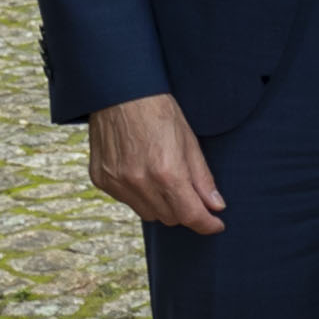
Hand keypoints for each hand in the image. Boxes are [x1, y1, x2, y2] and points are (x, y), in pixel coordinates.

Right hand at [86, 92, 225, 234]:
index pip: (190, 215)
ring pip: (148, 213)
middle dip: (185, 211)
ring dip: (162, 206)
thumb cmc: (159, 112)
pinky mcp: (101, 180)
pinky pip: (126, 201)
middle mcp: (139, 183)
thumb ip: (202, 178)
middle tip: (192, 195)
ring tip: (165, 181)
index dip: (207, 224)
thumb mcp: (189, 141)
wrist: (118, 93)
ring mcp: (117, 183)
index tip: (216, 225)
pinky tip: (142, 174)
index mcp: (167, 173)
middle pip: (170, 217)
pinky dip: (139, 195)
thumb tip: (216, 206)